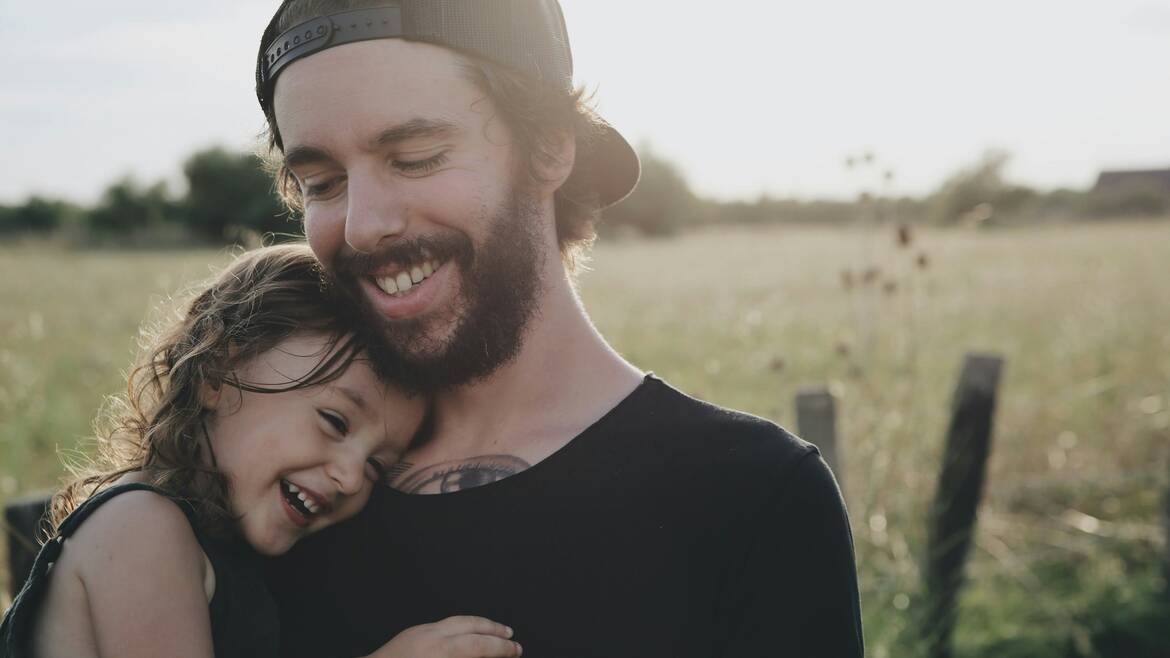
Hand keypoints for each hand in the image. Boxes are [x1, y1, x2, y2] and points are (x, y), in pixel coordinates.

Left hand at [366, 616, 521, 657]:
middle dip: (495, 631)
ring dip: (479, 624)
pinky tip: (463, 633)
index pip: (481, 644)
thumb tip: (485, 656)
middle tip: (511, 638)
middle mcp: (431, 636)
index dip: (502, 648)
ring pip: (457, 620)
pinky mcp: (410, 633)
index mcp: (440, 651)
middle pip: (472, 625)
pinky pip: (442, 623)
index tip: (515, 650)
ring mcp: (419, 631)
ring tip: (494, 630)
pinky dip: (460, 626)